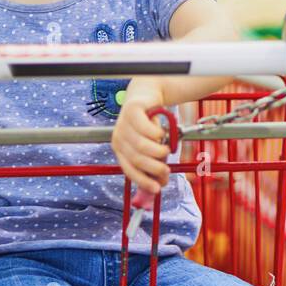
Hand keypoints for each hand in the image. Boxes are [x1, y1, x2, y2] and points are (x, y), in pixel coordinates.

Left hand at [111, 79, 169, 205]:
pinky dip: (159, 134)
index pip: (129, 170)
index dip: (143, 181)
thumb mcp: (150, 145)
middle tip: (167, 170)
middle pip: (137, 159)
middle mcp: (118, 138)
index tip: (158, 189)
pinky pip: (148, 129)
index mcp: (120, 149)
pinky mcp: (132, 111)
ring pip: (142, 146)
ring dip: (159, 151)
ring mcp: (123, 124)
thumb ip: (153, 162)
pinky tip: (162, 133)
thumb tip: (162, 183)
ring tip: (166, 149)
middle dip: (155, 168)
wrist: (146, 96)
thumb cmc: (149, 124)